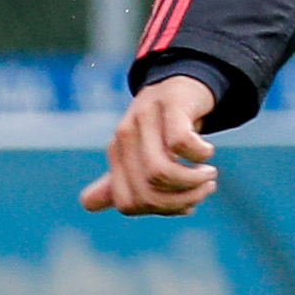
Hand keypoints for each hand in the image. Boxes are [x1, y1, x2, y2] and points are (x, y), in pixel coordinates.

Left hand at [87, 71, 220, 216]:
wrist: (179, 84)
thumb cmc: (160, 126)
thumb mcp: (138, 154)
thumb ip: (116, 182)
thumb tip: (86, 204)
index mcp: (116, 154)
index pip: (128, 203)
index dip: (160, 210)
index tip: (185, 203)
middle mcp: (125, 136)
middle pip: (147, 191)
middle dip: (181, 200)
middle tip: (204, 189)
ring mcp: (145, 118)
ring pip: (161, 171)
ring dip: (194, 181)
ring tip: (209, 175)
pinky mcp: (171, 105)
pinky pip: (180, 142)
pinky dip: (199, 154)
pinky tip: (207, 150)